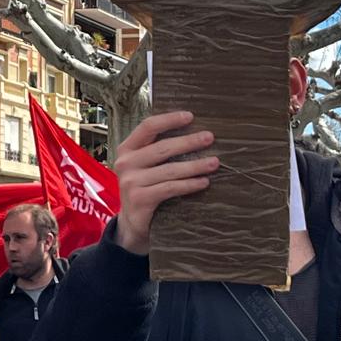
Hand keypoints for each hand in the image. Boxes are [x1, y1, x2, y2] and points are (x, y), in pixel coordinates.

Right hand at [113, 111, 217, 255]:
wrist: (131, 224)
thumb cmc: (144, 188)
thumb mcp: (143, 166)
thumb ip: (157, 150)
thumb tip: (192, 132)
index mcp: (127, 149)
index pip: (148, 127)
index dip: (169, 120)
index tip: (190, 116)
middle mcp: (126, 163)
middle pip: (162, 148)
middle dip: (189, 142)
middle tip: (209, 137)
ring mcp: (131, 182)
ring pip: (170, 170)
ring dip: (195, 165)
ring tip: (214, 162)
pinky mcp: (140, 199)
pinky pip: (170, 188)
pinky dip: (189, 184)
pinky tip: (203, 182)